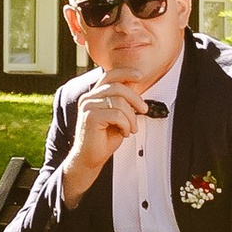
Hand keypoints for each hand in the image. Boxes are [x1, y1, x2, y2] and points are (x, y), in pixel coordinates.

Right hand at [62, 76, 149, 198]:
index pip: (109, 75)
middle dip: (135, 99)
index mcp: (94, 95)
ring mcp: (88, 106)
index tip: (139, 76)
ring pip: (119, 102)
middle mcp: (88, 98)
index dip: (125, 72)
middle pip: (118, 87)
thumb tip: (135, 86)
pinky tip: (124, 133)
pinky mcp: (90, 117)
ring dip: (131, 117)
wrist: (89, 158)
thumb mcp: (117, 116)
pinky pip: (117, 114)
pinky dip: (126, 125)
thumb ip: (123, 102)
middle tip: (143, 110)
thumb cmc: (103, 139)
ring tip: (131, 129)